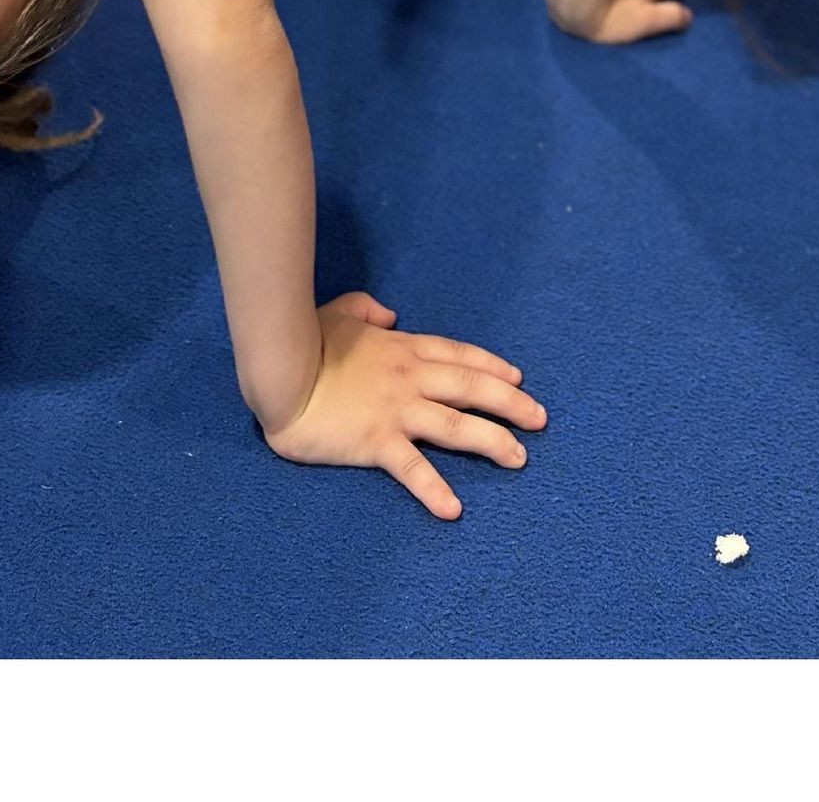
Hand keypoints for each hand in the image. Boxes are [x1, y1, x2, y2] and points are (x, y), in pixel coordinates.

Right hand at [263, 293, 546, 519]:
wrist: (278, 370)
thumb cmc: (303, 340)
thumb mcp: (338, 312)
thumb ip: (364, 309)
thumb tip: (387, 314)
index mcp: (401, 347)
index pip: (458, 356)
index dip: (490, 366)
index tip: (517, 377)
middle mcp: (409, 377)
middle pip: (472, 388)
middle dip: (511, 403)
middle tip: (540, 418)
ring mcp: (395, 409)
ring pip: (457, 425)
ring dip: (493, 441)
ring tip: (519, 458)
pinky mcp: (375, 440)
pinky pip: (412, 468)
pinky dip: (434, 489)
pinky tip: (454, 509)